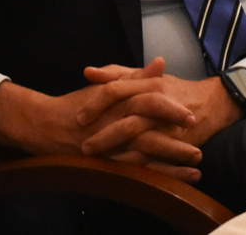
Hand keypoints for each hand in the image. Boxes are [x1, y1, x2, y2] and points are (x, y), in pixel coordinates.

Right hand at [0, 58, 203, 180]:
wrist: (45, 125)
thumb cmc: (79, 104)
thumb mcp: (108, 87)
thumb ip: (136, 76)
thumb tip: (160, 62)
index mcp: (120, 102)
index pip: (150, 103)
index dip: (171, 110)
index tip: (192, 114)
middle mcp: (116, 125)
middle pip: (150, 134)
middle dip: (176, 142)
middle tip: (200, 146)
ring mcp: (110, 147)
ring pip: (145, 158)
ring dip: (172, 164)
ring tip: (197, 167)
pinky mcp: (105, 164)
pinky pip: (134, 174)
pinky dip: (156, 178)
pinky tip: (175, 182)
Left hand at [77, 59, 241, 166]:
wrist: (213, 103)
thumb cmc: (176, 90)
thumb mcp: (148, 77)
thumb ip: (118, 74)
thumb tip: (89, 71)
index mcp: (147, 84)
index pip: (115, 91)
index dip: (95, 104)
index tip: (78, 118)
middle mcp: (156, 102)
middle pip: (125, 119)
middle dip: (103, 135)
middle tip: (83, 146)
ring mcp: (166, 123)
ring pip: (137, 138)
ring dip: (116, 150)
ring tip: (97, 160)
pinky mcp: (176, 140)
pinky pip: (154, 155)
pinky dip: (138, 163)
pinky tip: (121, 170)